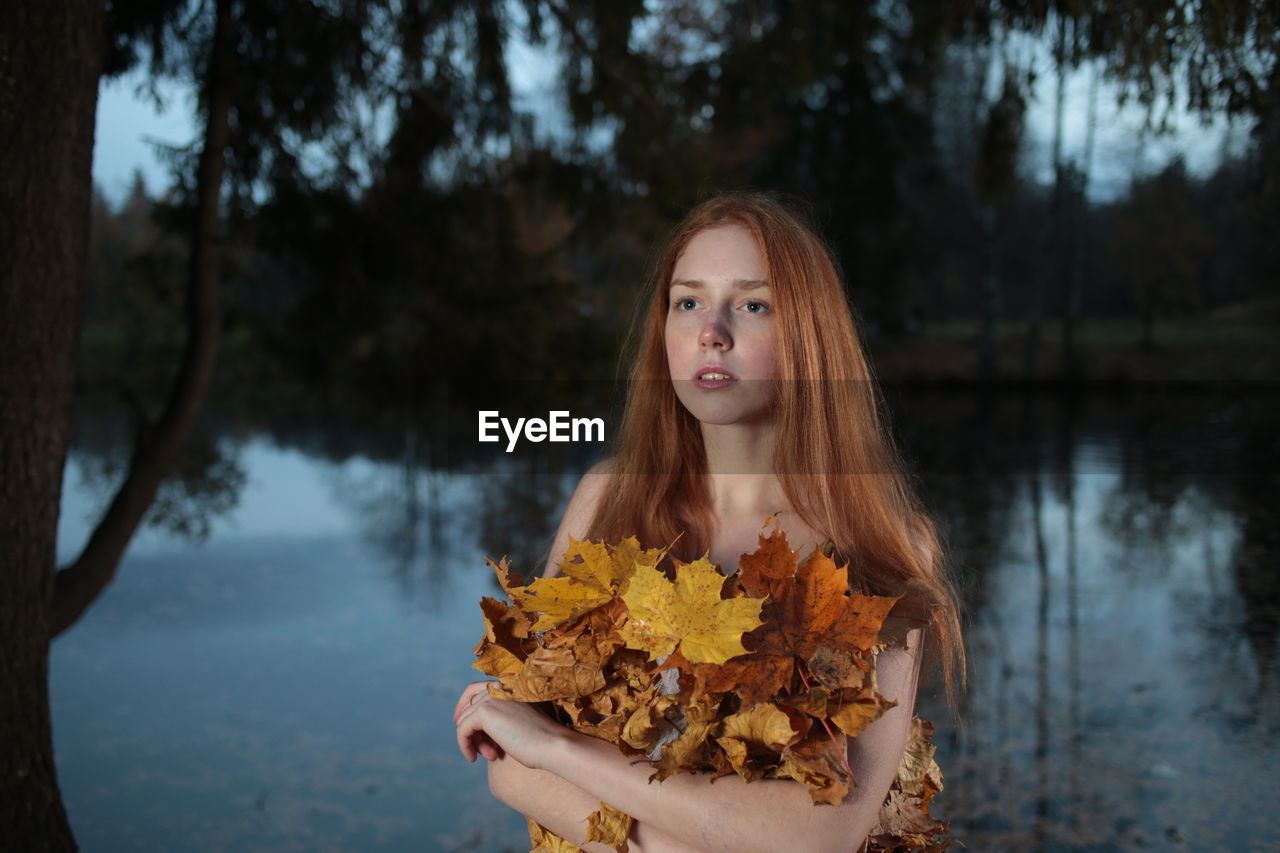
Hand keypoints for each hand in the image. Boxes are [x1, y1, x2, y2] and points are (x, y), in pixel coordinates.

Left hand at [453, 681, 568, 771]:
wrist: (553, 745)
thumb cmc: (541, 741)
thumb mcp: (518, 723)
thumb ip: (499, 717)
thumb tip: (470, 725)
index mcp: (509, 686)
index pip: (476, 689)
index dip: (464, 705)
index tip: (461, 724)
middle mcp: (498, 687)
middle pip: (469, 707)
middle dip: (474, 731)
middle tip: (487, 752)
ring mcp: (491, 698)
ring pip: (465, 720)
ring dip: (472, 741)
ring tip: (488, 756)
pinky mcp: (484, 712)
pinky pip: (462, 730)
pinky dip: (464, 745)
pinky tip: (473, 758)